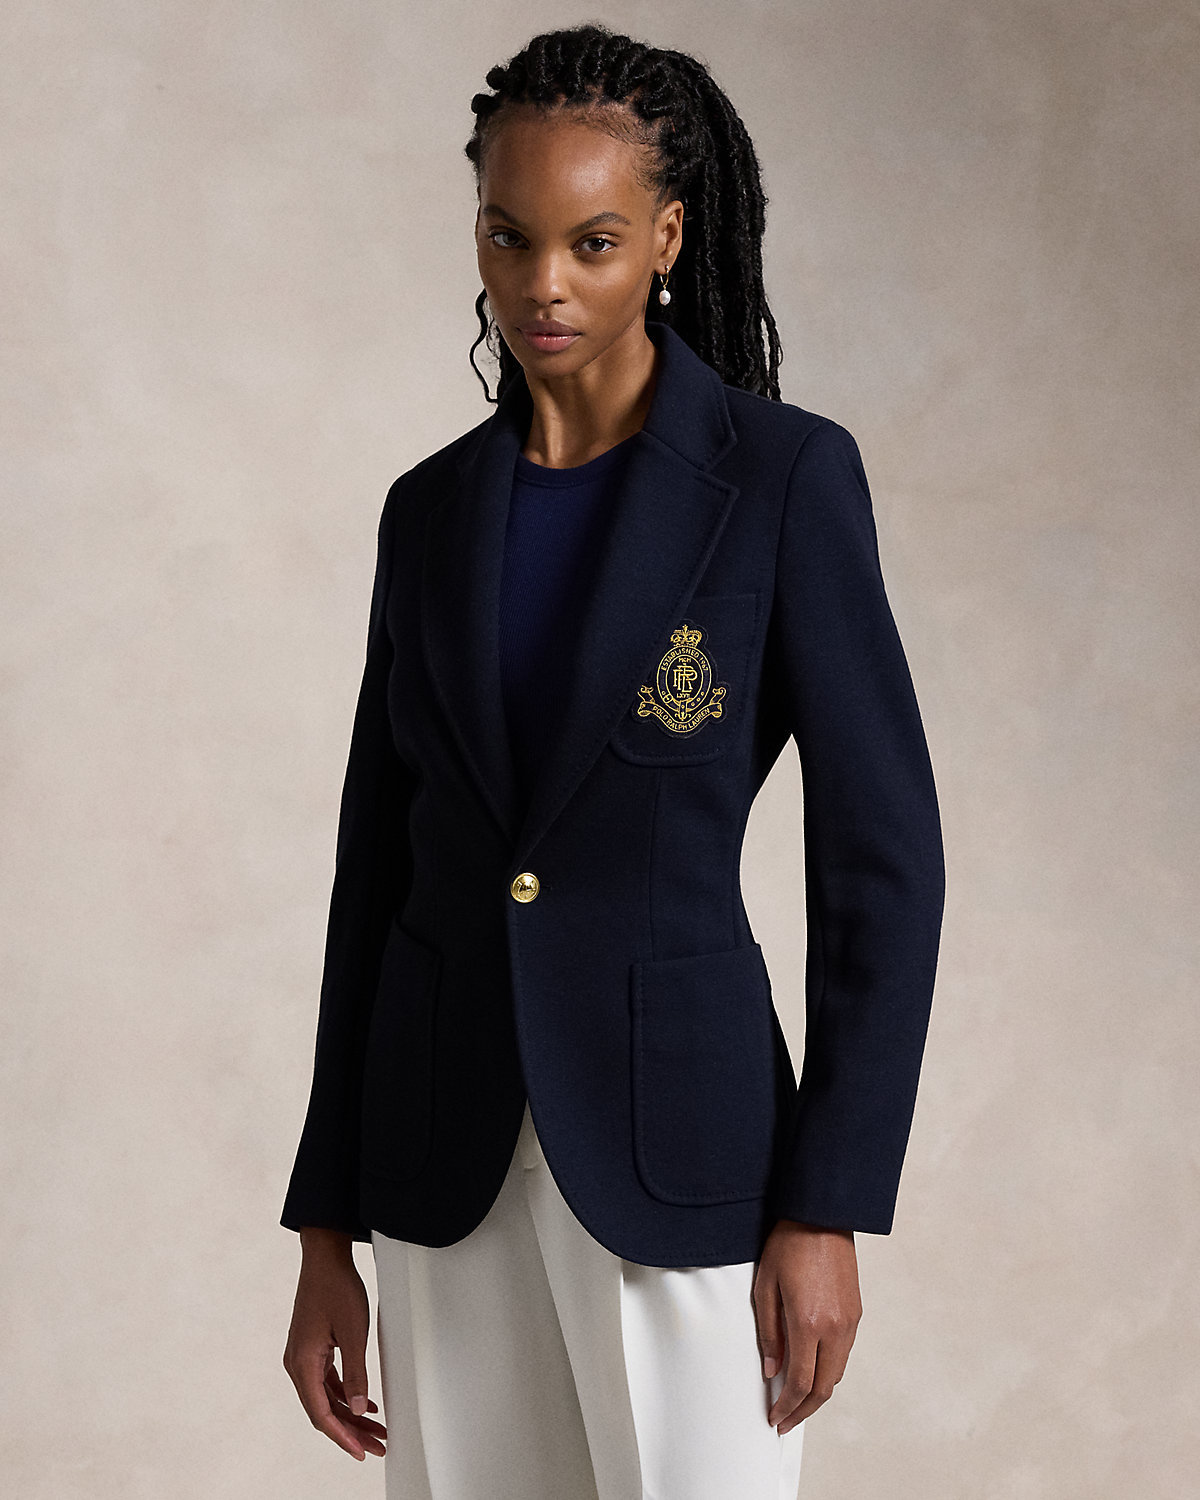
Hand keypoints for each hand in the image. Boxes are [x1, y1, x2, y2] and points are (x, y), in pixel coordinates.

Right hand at [282, 1229, 387, 1461]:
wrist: (325, 1257)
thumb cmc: (337, 1288)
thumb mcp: (353, 1332)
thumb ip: (356, 1373)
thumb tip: (358, 1409)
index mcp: (303, 1363)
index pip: (321, 1413)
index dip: (342, 1436)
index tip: (362, 1451)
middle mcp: (298, 1364)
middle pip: (324, 1410)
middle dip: (351, 1431)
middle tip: (378, 1446)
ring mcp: (303, 1356)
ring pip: (326, 1397)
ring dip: (350, 1414)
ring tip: (377, 1430)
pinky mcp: (312, 1348)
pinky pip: (327, 1381)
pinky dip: (345, 1395)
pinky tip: (365, 1404)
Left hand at [752, 1218, 861, 1434]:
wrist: (822, 1215)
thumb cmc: (789, 1244)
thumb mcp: (765, 1286)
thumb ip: (768, 1333)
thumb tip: (771, 1371)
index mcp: (809, 1322)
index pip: (800, 1383)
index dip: (786, 1407)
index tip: (774, 1418)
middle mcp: (835, 1328)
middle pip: (823, 1388)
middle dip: (804, 1411)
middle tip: (785, 1421)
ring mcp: (850, 1321)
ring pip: (837, 1373)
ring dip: (817, 1393)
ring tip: (796, 1401)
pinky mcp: (856, 1312)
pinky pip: (843, 1353)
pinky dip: (828, 1371)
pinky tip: (812, 1370)